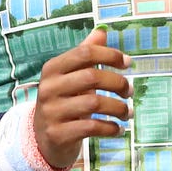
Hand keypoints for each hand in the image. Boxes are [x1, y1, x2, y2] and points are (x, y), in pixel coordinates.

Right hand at [32, 28, 132, 168]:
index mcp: (53, 68)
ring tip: (128, 112)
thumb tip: (102, 31)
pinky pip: (91, 127)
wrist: (41, 139)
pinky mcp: (57, 134)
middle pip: (92, 77)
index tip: (128, 63)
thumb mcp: (70, 77)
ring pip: (94, 103)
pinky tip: (119, 129)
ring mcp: (51, 112)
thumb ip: (85, 55)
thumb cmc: (63, 101)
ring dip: (118, 108)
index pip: (85, 53)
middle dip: (118, 83)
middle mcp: (49, 88)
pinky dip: (111, 128)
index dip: (110, 55)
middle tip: (130, 91)